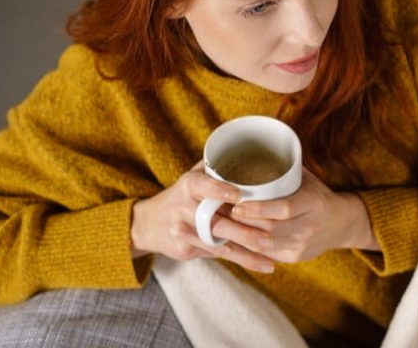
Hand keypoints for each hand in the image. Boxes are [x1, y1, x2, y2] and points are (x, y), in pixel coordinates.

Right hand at [130, 160, 276, 272]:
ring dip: (246, 253)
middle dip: (244, 232)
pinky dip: (242, 261)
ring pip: (218, 243)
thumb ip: (217, 168)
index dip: (219, 190)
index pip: (202, 185)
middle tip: (269, 237)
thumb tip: (252, 152)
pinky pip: (217, 255)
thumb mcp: (193, 177)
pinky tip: (262, 265)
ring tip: (270, 257)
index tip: (238, 195)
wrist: (147, 224)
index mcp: (188, 185)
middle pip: (216, 222)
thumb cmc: (182, 196)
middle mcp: (184, 208)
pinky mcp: (186, 250)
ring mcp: (184, 231)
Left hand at [220, 167, 378, 263]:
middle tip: (215, 215)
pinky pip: (265, 255)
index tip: (236, 204)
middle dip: (239, 225)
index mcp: (313, 203)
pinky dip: (245, 248)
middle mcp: (309, 226)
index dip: (258, 209)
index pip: (283, 209)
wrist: (341, 224)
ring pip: (263, 246)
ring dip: (237, 238)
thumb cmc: (316, 194)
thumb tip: (251, 145)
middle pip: (269, 230)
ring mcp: (301, 245)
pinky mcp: (294, 257)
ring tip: (217, 227)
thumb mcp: (306, 178)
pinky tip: (230, 240)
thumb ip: (283, 166)